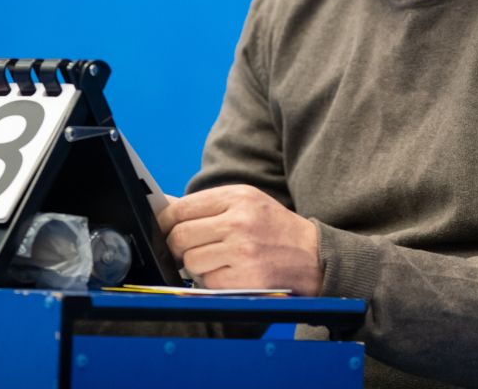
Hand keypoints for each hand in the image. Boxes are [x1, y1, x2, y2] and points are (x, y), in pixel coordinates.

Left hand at [157, 184, 321, 294]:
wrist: (315, 256)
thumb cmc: (274, 230)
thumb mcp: (247, 204)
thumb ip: (208, 205)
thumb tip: (164, 207)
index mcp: (238, 196)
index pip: (182, 208)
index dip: (164, 223)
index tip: (163, 231)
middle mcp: (239, 221)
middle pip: (181, 236)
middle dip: (176, 248)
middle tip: (183, 252)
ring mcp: (243, 250)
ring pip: (191, 261)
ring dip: (196, 267)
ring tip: (216, 262)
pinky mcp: (246, 278)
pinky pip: (208, 282)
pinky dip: (212, 282)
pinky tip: (228, 275)